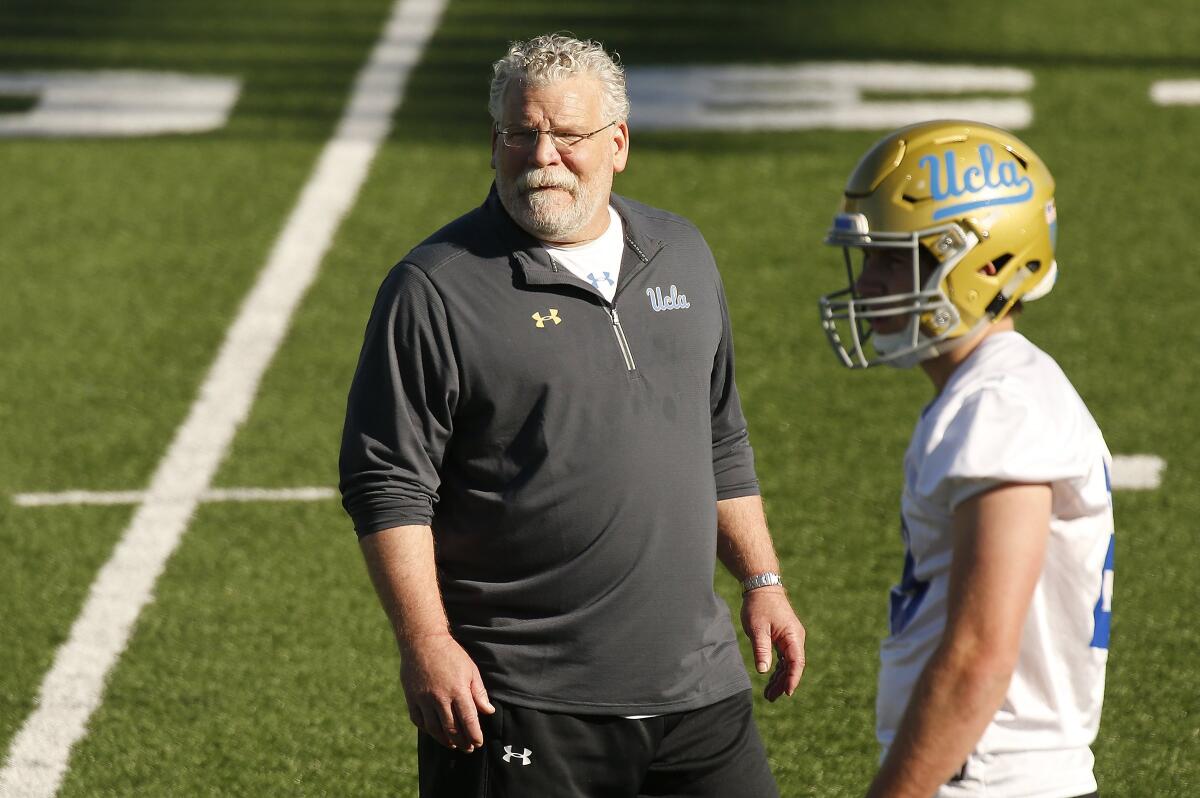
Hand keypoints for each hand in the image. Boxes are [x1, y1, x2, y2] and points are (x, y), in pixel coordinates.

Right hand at [398, 633, 495, 750]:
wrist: (422, 641)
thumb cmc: (450, 654)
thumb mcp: (470, 669)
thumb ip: (479, 692)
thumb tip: (488, 711)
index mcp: (458, 690)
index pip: (468, 720)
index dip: (474, 735)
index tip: (478, 743)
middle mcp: (440, 698)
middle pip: (452, 728)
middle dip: (462, 741)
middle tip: (468, 748)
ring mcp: (423, 699)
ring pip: (434, 728)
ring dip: (445, 740)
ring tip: (453, 745)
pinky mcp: (411, 698)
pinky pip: (419, 721)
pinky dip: (427, 730)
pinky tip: (435, 732)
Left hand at [740, 586, 805, 700]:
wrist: (762, 587)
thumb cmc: (759, 606)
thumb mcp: (757, 628)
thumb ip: (761, 649)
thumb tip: (764, 671)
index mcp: (793, 636)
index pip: (797, 662)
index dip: (793, 679)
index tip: (787, 693)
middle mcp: (796, 639)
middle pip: (793, 666)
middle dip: (783, 683)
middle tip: (770, 698)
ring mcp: (791, 638)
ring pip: (788, 664)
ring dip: (780, 678)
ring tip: (769, 695)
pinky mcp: (784, 638)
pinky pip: (784, 658)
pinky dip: (778, 669)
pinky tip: (770, 680)